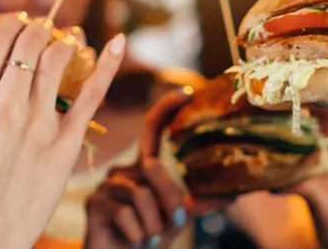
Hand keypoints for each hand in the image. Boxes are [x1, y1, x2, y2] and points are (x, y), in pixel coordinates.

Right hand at [0, 15, 125, 248]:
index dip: (12, 24)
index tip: (20, 22)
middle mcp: (4, 104)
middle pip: (30, 43)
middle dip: (40, 27)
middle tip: (47, 27)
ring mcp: (37, 124)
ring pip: (59, 60)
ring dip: (68, 41)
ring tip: (73, 37)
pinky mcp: (64, 145)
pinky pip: (91, 96)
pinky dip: (106, 65)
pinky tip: (118, 43)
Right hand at [84, 91, 229, 248]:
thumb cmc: (147, 239)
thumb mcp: (176, 218)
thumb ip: (198, 203)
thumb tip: (232, 194)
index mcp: (143, 168)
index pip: (152, 130)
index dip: (164, 109)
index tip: (185, 93)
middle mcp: (123, 170)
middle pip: (153, 168)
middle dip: (170, 201)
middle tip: (172, 223)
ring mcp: (107, 185)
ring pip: (142, 196)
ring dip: (153, 225)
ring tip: (147, 237)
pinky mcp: (94, 203)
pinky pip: (127, 214)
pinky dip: (138, 234)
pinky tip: (133, 241)